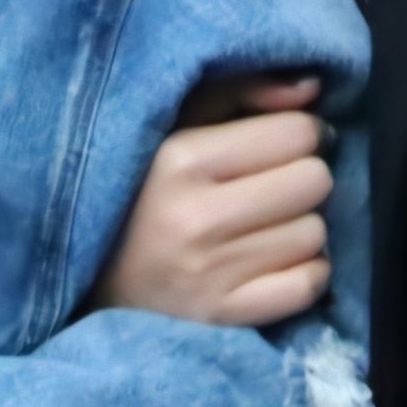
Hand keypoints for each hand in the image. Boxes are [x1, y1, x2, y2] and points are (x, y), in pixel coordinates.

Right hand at [94, 75, 334, 327]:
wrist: (92, 284)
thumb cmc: (144, 192)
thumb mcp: (178, 125)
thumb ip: (243, 93)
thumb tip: (313, 87)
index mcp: (182, 158)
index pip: (296, 133)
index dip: (299, 134)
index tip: (281, 144)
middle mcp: (197, 217)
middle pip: (314, 181)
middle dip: (301, 179)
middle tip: (272, 187)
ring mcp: (210, 275)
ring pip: (314, 234)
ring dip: (300, 227)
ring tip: (264, 226)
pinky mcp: (222, 318)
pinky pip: (306, 286)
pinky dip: (304, 273)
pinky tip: (274, 262)